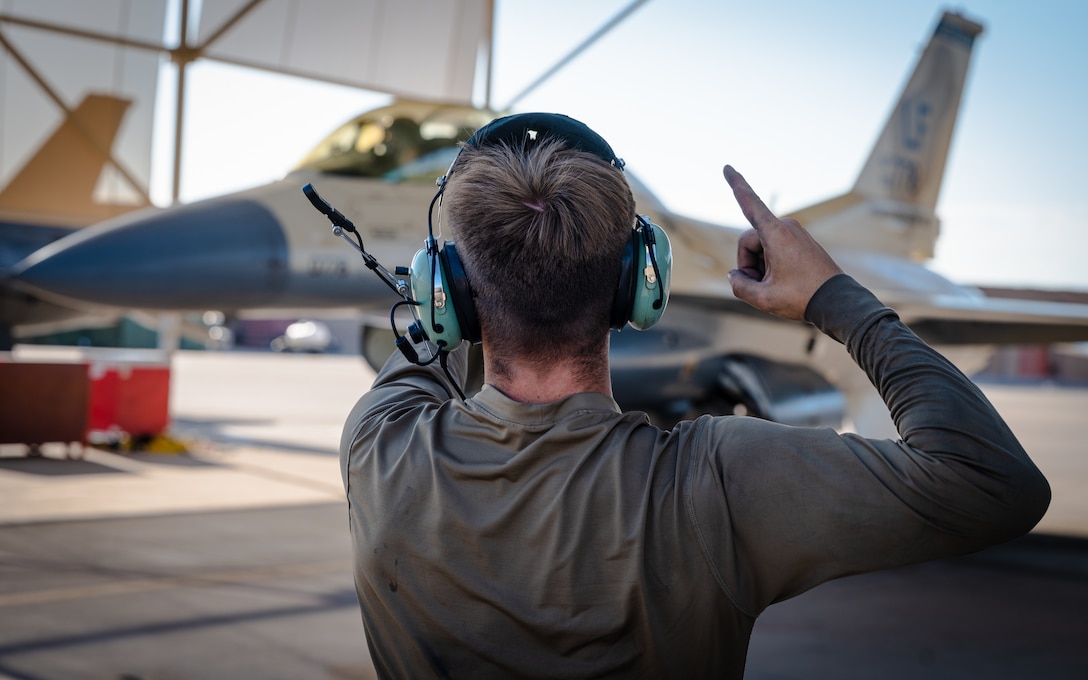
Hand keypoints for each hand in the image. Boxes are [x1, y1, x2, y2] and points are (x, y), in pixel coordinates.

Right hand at [723, 165, 842, 320]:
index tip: (727, 167)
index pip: (750, 204)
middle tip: (762, 286)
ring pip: (760, 246)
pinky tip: (784, 282)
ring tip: (777, 285)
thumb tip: (735, 275)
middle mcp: (786, 227)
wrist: (837, 301)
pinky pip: (774, 249)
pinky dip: (771, 265)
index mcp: (776, 233)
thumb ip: (740, 286)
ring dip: (759, 266)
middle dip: (748, 263)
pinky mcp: (800, 241)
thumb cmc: (801, 298)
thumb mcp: (763, 298)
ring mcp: (794, 233)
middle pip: (749, 240)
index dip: (736, 185)